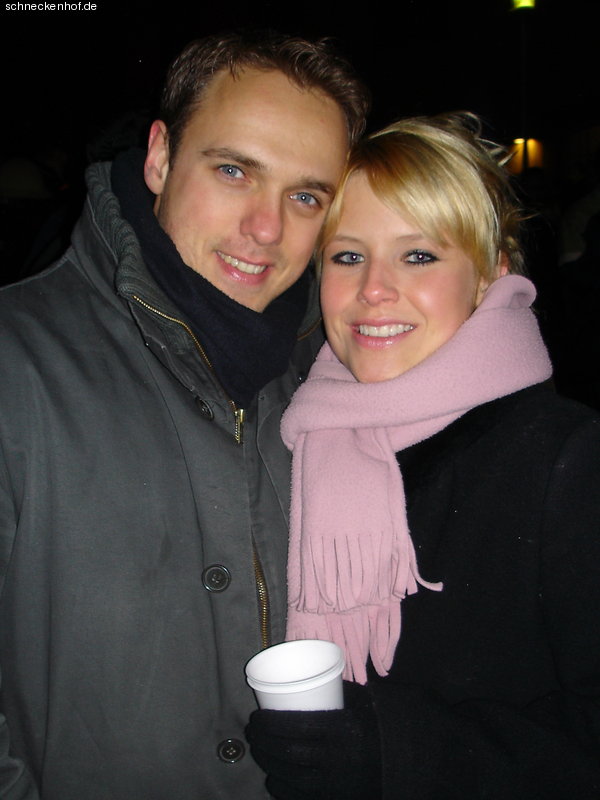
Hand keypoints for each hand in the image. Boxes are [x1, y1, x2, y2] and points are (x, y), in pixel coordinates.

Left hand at [246, 681, 380, 799]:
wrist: (404, 764)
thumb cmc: (379, 726)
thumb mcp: (363, 703)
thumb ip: (337, 691)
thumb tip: (305, 678)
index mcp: (344, 730)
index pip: (295, 726)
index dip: (268, 723)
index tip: (256, 717)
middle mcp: (337, 759)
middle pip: (287, 752)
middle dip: (262, 742)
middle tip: (252, 731)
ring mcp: (335, 785)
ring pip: (288, 776)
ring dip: (267, 762)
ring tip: (258, 749)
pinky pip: (297, 798)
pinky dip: (280, 788)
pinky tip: (274, 776)